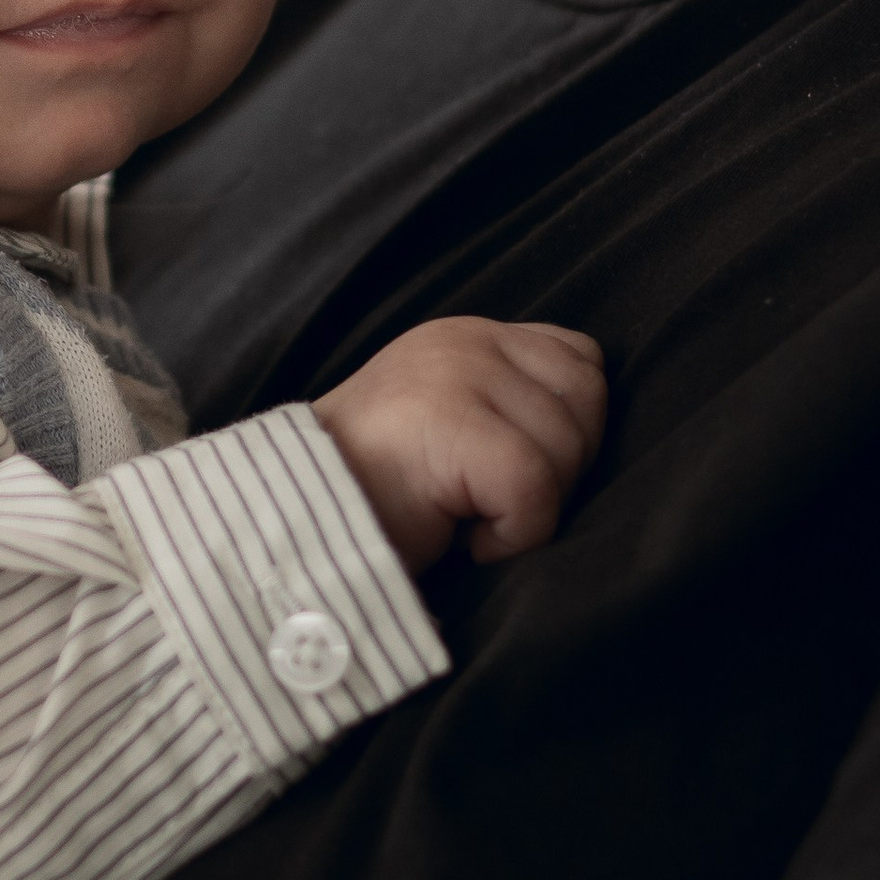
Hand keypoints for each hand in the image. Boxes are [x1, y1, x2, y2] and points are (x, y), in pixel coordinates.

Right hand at [313, 316, 605, 571]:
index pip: (581, 362)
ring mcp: (458, 375)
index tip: (515, 477)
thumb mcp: (449, 423)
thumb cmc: (376, 496)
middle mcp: (467, 341)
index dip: (571, 430)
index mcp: (470, 337)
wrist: (290, 524)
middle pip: (589, 402)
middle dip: (562, 470)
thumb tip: (589, 434)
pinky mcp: (452, 422)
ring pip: (569, 449)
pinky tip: (468, 543)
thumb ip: (509, 404)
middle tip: (494, 503)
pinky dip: (514, 536)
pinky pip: (536, 489)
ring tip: (470, 517)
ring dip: (534, 508)